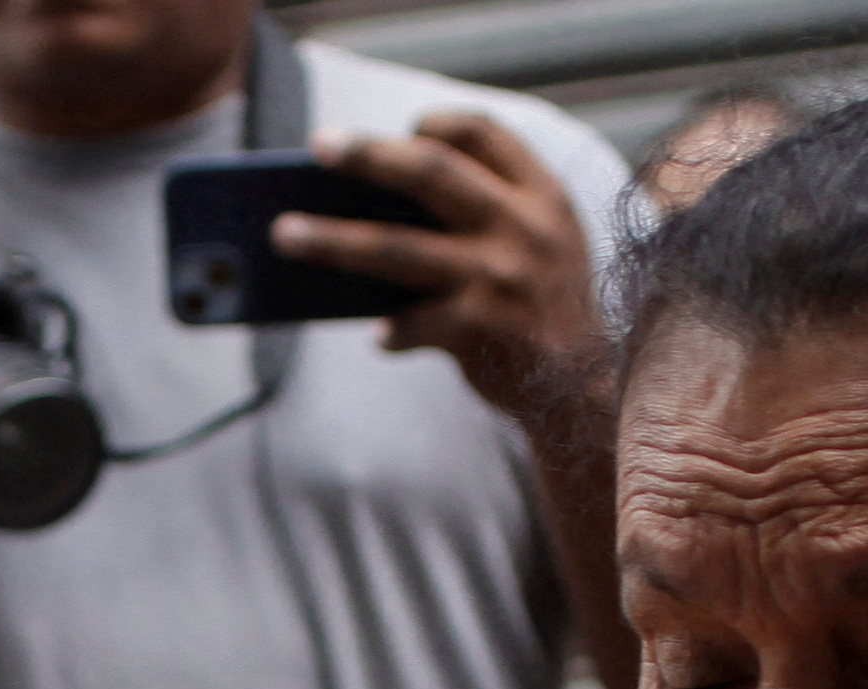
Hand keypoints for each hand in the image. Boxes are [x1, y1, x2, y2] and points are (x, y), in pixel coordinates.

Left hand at [279, 112, 604, 422]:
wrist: (584, 383)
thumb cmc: (541, 305)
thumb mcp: (541, 241)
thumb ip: (488, 211)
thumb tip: (375, 205)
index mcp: (540, 194)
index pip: (482, 133)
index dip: (436, 125)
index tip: (401, 131)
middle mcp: (522, 226)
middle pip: (430, 172)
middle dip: (369, 155)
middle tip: (317, 144)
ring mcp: (499, 277)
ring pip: (395, 248)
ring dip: (332, 240)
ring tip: (283, 234)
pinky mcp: (478, 329)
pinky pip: (411, 323)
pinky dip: (389, 331)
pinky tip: (376, 338)